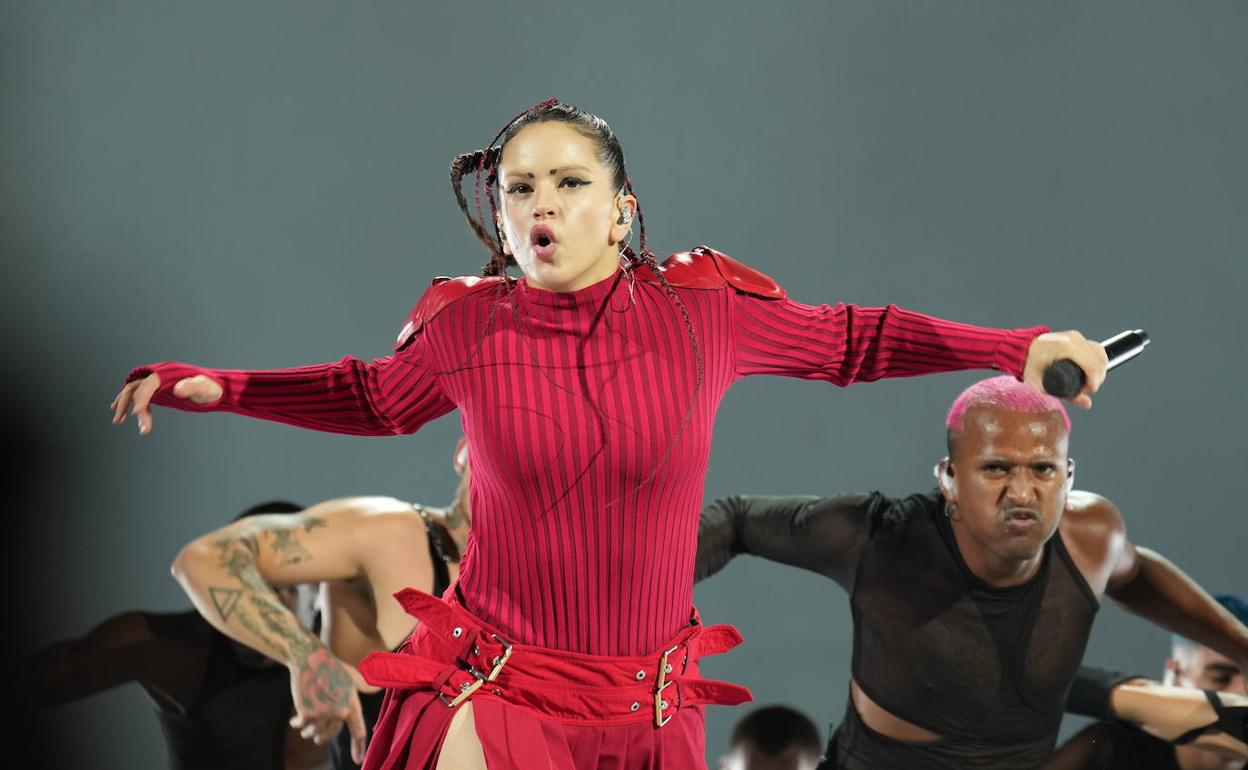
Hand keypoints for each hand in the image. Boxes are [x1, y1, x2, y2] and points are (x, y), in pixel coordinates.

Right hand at [110, 373, 222, 434]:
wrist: (218, 389)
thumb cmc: (213, 388)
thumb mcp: (205, 388)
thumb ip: (193, 387)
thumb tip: (178, 390)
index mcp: (168, 373)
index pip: (148, 383)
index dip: (141, 397)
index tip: (136, 413)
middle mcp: (160, 375)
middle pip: (135, 387)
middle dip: (126, 403)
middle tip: (119, 420)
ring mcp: (158, 384)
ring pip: (135, 392)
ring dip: (125, 405)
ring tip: (118, 421)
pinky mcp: (160, 392)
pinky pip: (142, 398)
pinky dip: (134, 406)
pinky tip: (129, 415)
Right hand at [288, 649, 367, 763]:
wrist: (309, 658)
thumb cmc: (331, 666)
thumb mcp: (353, 675)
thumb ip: (365, 686)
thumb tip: (380, 687)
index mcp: (352, 704)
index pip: (358, 730)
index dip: (358, 747)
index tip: (358, 761)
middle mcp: (340, 711)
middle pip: (331, 734)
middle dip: (323, 736)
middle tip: (317, 739)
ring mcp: (323, 713)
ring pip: (315, 732)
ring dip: (310, 730)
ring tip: (306, 722)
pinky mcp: (307, 712)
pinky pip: (302, 726)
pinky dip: (297, 724)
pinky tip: (295, 720)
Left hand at [1022, 331, 1107, 408]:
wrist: (1020, 350)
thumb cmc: (1029, 366)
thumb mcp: (1044, 385)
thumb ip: (1066, 395)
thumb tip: (1087, 403)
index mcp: (1066, 347)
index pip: (1092, 366)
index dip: (1093, 382)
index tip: (1086, 392)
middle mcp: (1074, 339)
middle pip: (1099, 360)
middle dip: (1097, 378)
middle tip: (1085, 390)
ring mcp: (1076, 336)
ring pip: (1100, 354)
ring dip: (1100, 370)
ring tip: (1088, 382)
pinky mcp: (1076, 337)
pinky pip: (1095, 349)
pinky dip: (1098, 361)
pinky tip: (1092, 372)